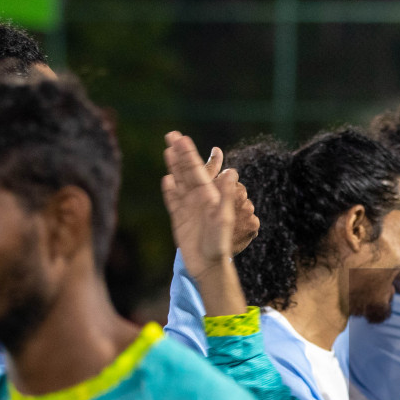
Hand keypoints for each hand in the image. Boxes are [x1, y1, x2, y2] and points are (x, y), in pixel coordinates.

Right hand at [162, 132, 255, 315]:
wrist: (208, 264)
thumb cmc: (219, 243)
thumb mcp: (224, 218)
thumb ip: (227, 195)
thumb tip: (233, 171)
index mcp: (209, 195)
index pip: (197, 170)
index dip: (189, 154)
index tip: (182, 138)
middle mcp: (198, 198)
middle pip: (186, 171)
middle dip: (180, 154)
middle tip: (172, 135)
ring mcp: (188, 207)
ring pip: (179, 182)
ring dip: (174, 167)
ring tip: (167, 150)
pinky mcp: (179, 219)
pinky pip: (173, 201)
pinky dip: (169, 190)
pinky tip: (167, 180)